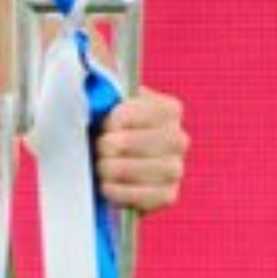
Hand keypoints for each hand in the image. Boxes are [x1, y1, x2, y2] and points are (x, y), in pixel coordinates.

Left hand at [93, 89, 187, 215]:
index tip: (103, 126)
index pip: (134, 113)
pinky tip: (107, 186)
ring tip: (101, 167)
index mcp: (169, 110)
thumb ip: (105, 94)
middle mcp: (179, 139)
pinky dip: (120, 192)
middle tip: (99, 149)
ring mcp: (176, 169)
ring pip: (139, 170)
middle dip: (108, 147)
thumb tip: (97, 80)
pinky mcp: (168, 195)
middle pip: (134, 143)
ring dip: (111, 170)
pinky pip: (145, 197)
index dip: (111, 121)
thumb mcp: (109, 105)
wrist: (113, 162)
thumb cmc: (108, 130)